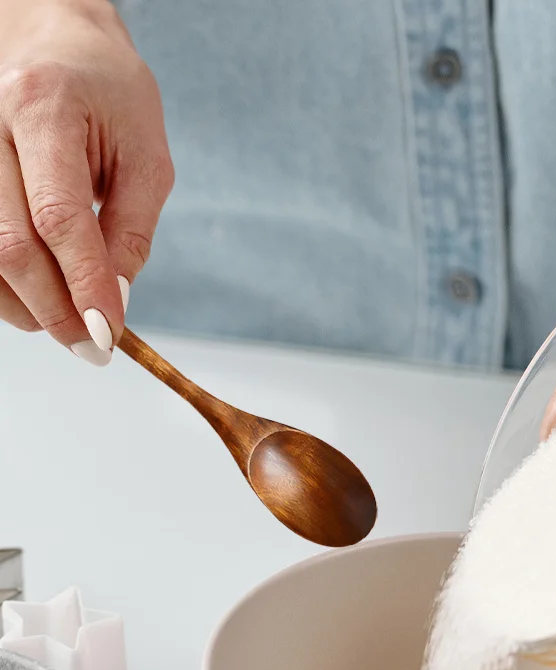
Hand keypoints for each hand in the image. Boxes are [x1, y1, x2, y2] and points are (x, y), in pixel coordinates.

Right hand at [0, 0, 172, 363]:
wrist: (52, 38)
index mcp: (44, 109)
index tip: (108, 334)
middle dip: (56, 309)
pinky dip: (5, 287)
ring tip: (72, 328)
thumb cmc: (108, 93)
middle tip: (93, 348)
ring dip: (27, 306)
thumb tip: (118, 299)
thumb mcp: (146, 154)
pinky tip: (39, 302)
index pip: (58, 217)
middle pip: (11, 243)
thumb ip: (132, 228)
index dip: (83, 284)